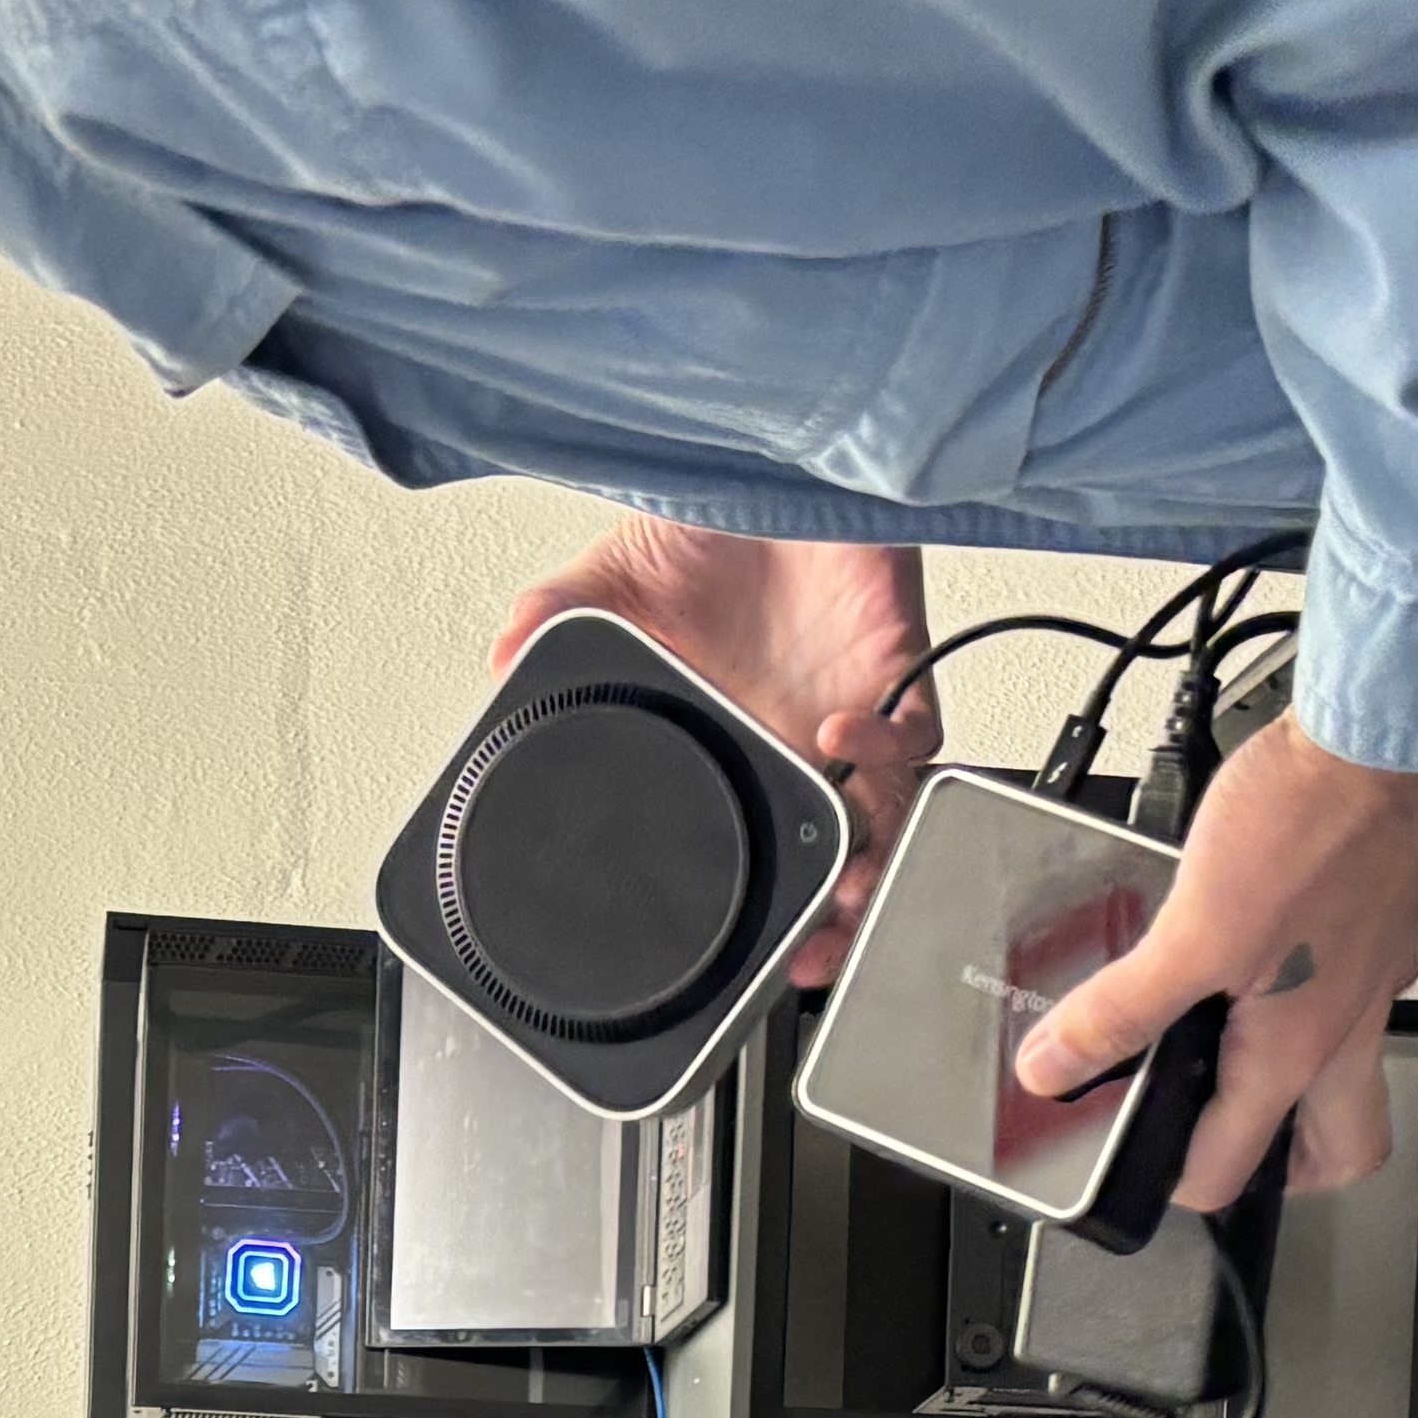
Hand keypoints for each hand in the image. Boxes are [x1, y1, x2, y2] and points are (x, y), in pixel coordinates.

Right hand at [492, 516, 933, 982]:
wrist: (782, 454)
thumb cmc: (718, 522)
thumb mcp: (613, 582)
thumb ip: (557, 623)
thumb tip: (502, 660)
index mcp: (738, 747)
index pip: (765, 849)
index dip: (773, 914)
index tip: (759, 963)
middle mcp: (800, 745)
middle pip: (838, 860)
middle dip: (835, 919)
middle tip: (810, 956)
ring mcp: (855, 715)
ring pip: (889, 821)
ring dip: (871, 859)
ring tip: (840, 883)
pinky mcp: (899, 673)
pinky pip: (916, 739)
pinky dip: (884, 750)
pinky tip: (836, 737)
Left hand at [1012, 720, 1417, 1213]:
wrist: (1380, 742)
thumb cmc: (1309, 826)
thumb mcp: (1190, 932)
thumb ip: (1120, 1008)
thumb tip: (1056, 1066)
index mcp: (1297, 1053)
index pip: (1238, 1170)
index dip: (1177, 1184)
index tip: (1139, 1170)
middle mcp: (1346, 1029)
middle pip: (1336, 1150)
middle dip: (1282, 1168)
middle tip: (1227, 1146)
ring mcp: (1370, 980)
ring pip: (1347, 1076)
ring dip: (1295, 1085)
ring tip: (1235, 1057)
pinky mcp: (1376, 926)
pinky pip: (1345, 995)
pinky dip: (1302, 1000)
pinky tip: (1256, 957)